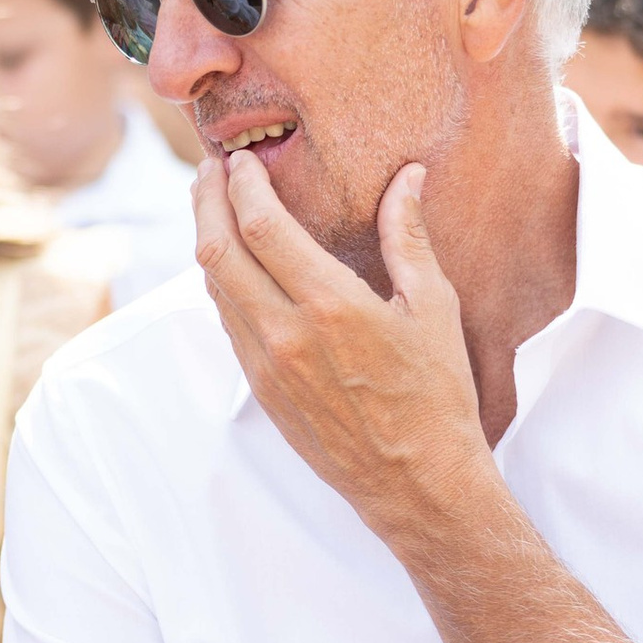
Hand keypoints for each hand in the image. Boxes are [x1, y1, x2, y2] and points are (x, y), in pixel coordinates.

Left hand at [193, 147, 483, 547]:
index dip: (242, 185)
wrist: (417, 482)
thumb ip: (408, 236)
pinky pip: (228, 324)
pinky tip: (235, 265)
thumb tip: (408, 177)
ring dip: (208, 241)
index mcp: (330, 306)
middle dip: (205, 202)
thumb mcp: (434, 308)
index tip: (240, 160)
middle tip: (209, 171)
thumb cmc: (436, 395)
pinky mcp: (262, 391)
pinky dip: (222, 284)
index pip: (261, 226)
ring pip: (214, 289)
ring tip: (213, 208)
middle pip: (217, 252)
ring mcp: (267, 366)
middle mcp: (285, 334)